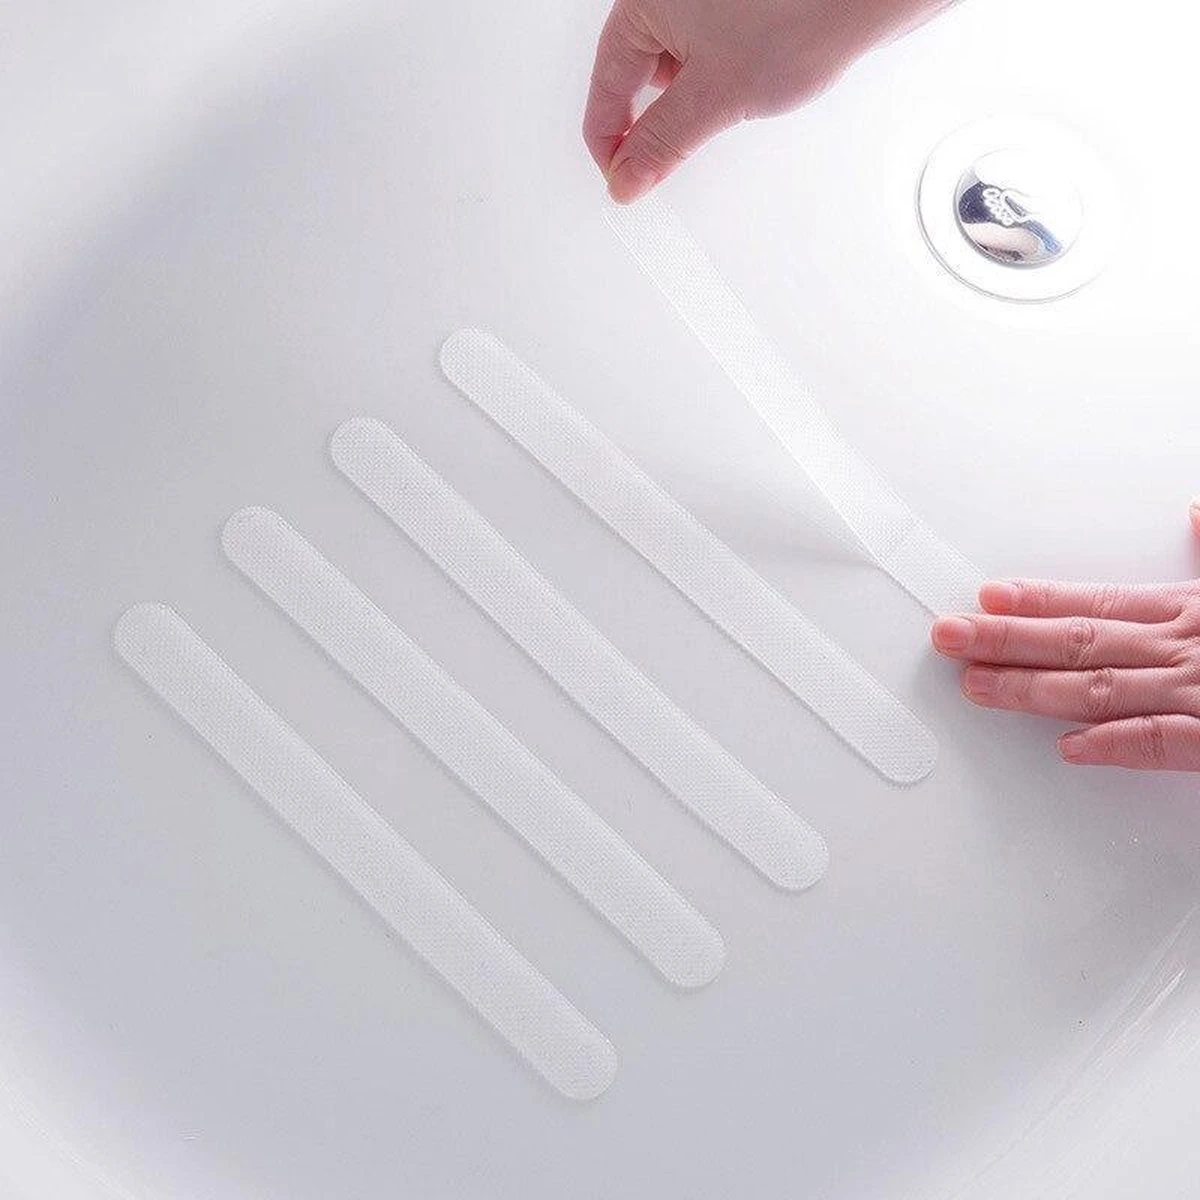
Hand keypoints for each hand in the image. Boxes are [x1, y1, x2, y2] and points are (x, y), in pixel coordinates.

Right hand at [583, 0, 952, 201]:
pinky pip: (704, 48)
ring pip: (673, 63)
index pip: (606, 88)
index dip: (613, 146)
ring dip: (688, 100)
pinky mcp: (735, 4)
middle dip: (653, 119)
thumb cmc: (802, 14)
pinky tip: (746, 83)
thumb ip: (662, 143)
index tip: (627, 183)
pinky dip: (715, 76)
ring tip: (726, 105)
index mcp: (644, 2)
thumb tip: (626, 178)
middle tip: (674, 154)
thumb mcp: (716, 98)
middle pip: (634, 73)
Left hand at [931, 503, 1199, 770]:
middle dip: (1007, 638)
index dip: (1037, 601)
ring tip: (977, 685)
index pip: (1097, 603)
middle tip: (949, 637)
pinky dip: (1117, 742)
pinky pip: (1164, 741)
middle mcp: (1185, 647)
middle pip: (1080, 640)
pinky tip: (1068, 746)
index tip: (986, 597)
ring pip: (1103, 688)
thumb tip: (1192, 514)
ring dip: (1034, 688)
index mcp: (1189, 610)